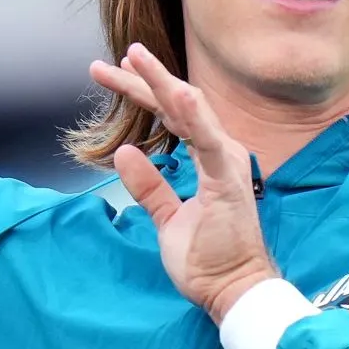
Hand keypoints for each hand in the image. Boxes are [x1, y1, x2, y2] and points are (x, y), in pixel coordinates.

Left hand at [91, 43, 279, 322]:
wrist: (233, 289)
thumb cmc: (208, 259)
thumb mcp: (168, 218)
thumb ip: (150, 186)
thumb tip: (125, 152)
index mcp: (211, 159)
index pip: (173, 117)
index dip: (144, 93)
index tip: (116, 71)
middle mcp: (222, 153)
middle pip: (178, 106)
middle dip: (145, 80)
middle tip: (115, 58)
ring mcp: (227, 163)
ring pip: (191, 111)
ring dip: (162, 83)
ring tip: (134, 58)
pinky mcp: (228, 180)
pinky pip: (208, 141)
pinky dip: (193, 115)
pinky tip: (175, 92)